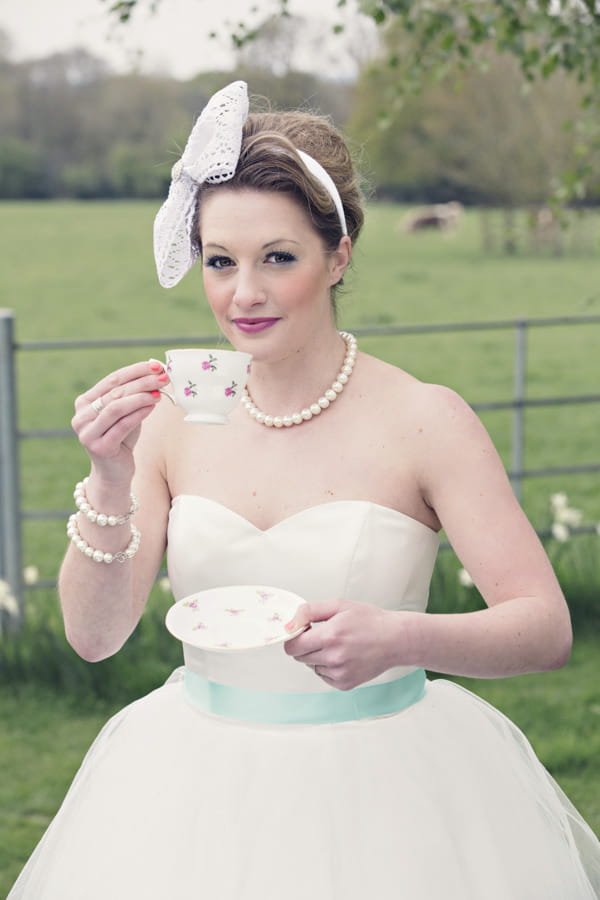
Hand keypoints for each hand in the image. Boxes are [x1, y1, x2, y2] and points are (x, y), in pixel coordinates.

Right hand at [72, 360, 167, 482]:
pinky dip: (139, 413)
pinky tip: (152, 407)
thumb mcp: (126, 413)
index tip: (155, 365)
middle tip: (162, 378)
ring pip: (116, 407)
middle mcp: (81, 416)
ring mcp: (87, 433)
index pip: (111, 380)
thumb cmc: (122, 439)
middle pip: (115, 392)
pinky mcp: (99, 447)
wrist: (114, 472)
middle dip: (142, 382)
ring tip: (159, 392)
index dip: (135, 371)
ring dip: (141, 397)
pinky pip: (122, 425)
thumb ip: (133, 395)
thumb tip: (155, 371)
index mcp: (84, 403)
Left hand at [283, 598, 396, 690]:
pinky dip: (328, 667)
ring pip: (312, 666)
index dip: (294, 637)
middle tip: (325, 635)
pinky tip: (344, 656)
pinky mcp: (345, 684)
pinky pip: (324, 676)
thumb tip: (289, 624)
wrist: (395, 640)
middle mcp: (333, 658)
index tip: (303, 631)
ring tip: (339, 645)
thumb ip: (309, 611)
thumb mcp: (339, 605)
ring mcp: (339, 673)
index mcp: (330, 636)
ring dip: (318, 656)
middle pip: (300, 657)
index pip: (293, 646)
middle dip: (306, 645)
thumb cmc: (369, 620)